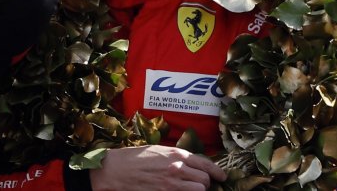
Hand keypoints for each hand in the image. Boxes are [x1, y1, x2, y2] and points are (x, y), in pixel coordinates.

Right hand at [89, 146, 225, 190]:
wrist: (115, 170)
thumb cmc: (133, 158)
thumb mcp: (157, 150)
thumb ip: (175, 156)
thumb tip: (190, 162)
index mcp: (176, 154)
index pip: (206, 163)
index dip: (217, 172)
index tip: (221, 177)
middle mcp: (177, 168)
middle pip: (204, 179)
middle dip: (205, 182)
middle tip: (199, 183)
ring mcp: (172, 184)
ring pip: (199, 189)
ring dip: (197, 189)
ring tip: (189, 188)